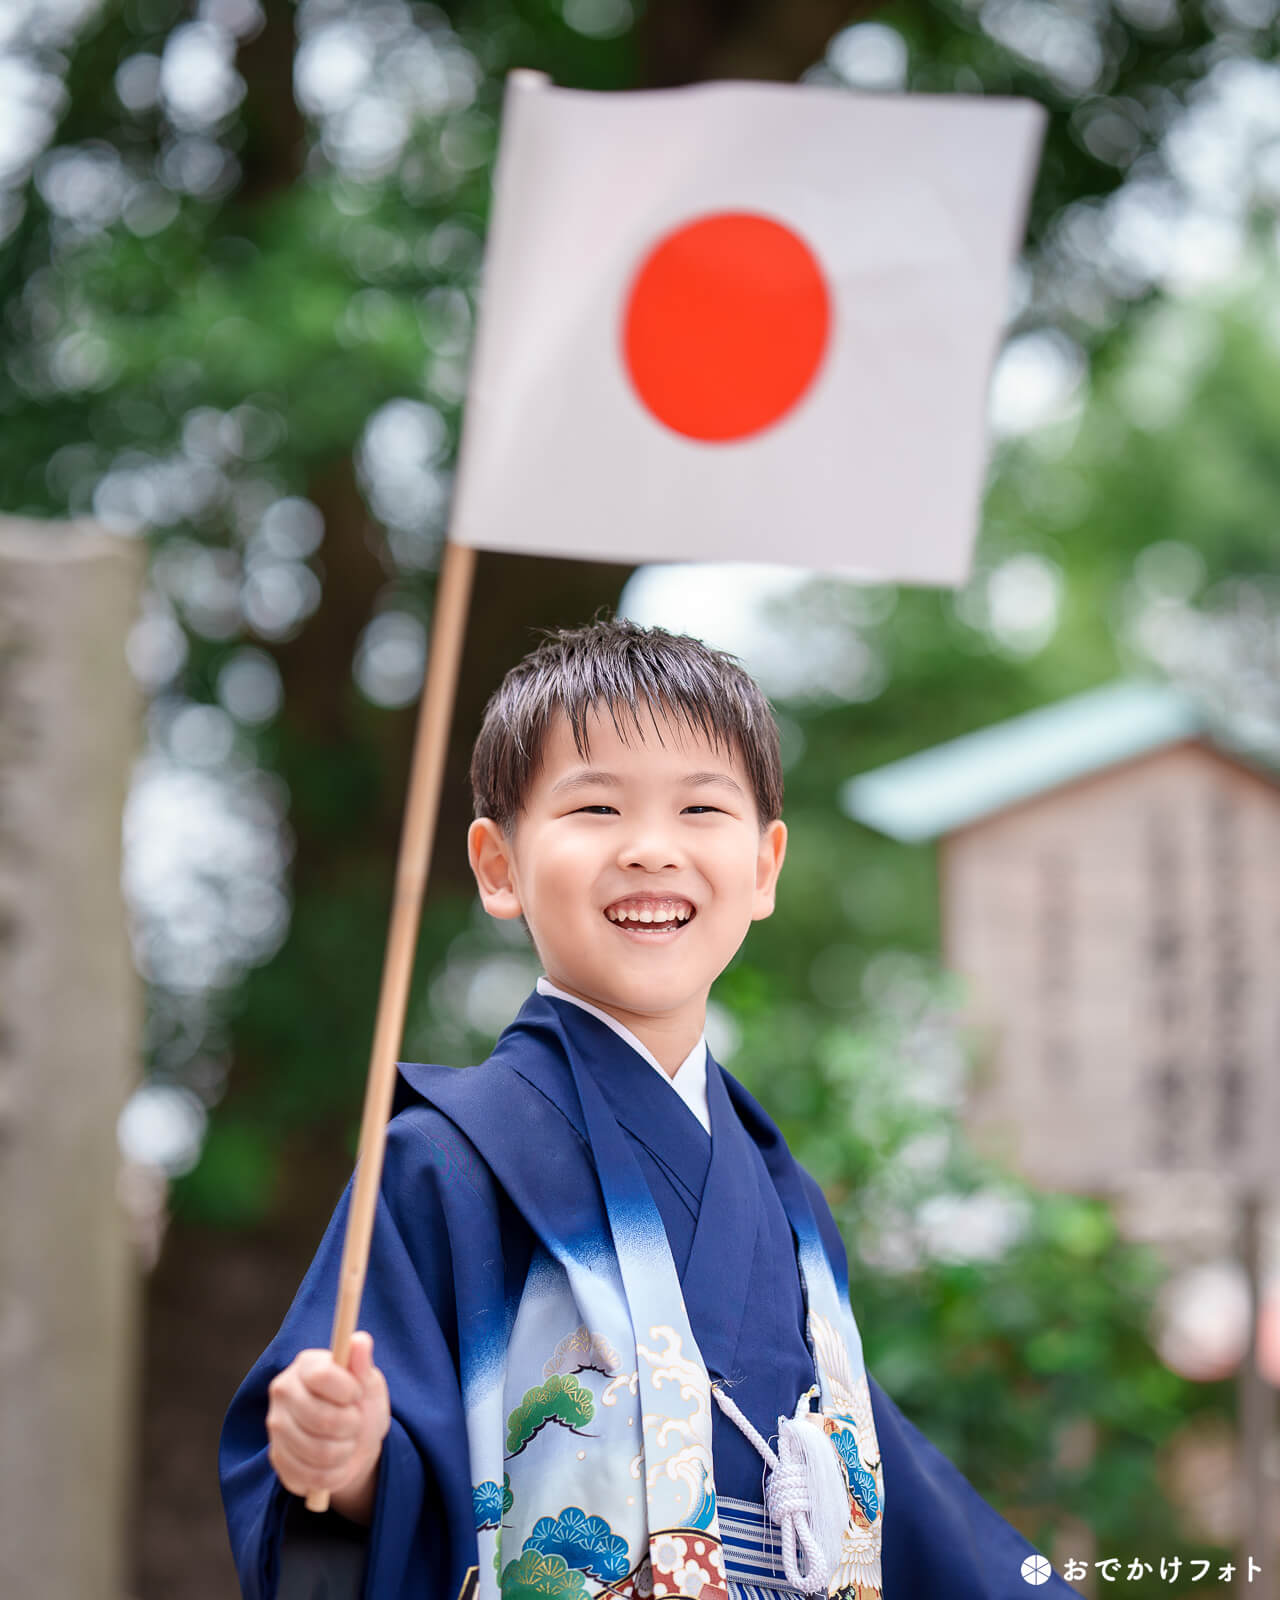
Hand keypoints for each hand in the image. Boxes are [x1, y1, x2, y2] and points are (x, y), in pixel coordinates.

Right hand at [266, 1332, 389, 1510]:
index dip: (347, 1390)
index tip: (357, 1394)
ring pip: (318, 1451)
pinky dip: (335, 1474)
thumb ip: (362, 1365)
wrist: (353, 1444)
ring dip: (345, 1451)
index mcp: (306, 1365)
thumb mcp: (369, 1383)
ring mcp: (276, 1427)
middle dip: (350, 1425)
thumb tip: (360, 1340)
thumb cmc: (360, 1405)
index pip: (322, 1376)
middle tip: (355, 1421)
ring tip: (347, 1441)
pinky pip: (312, 1476)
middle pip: (320, 1418)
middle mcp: (283, 1392)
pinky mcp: (277, 1459)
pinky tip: (337, 1461)